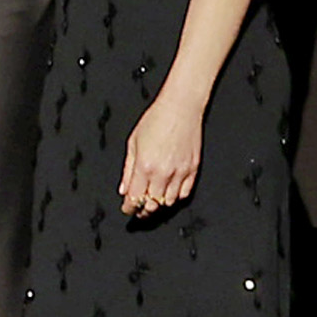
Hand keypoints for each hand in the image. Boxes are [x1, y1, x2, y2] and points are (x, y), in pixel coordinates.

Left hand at [118, 88, 203, 219]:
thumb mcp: (133, 143)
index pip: (134, 198)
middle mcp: (162, 173)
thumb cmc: (156, 119)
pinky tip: (169, 193)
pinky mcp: (192, 169)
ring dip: (159, 204)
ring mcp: (179, 172)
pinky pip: (184, 193)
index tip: (127, 209)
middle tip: (139, 209)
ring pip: (168, 202)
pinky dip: (175, 197)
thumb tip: (124, 189)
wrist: (180, 107)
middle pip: (151, 204)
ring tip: (153, 201)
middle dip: (143, 209)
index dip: (129, 208)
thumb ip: (127, 169)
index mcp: (145, 166)